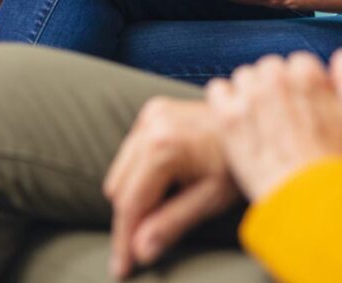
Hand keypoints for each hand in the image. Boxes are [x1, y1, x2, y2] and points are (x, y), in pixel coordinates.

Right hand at [104, 98, 238, 279]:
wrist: (261, 122)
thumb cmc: (241, 162)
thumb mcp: (211, 199)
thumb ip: (171, 224)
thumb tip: (141, 252)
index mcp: (161, 145)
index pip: (130, 202)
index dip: (124, 238)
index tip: (120, 268)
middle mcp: (148, 125)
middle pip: (118, 187)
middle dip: (129, 219)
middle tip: (142, 248)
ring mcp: (148, 116)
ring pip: (119, 171)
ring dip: (132, 196)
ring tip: (160, 213)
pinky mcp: (151, 113)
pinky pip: (130, 154)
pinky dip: (138, 176)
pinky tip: (162, 187)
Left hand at [207, 52, 341, 200]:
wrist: (307, 199)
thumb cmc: (331, 165)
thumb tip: (338, 58)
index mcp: (309, 78)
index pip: (298, 62)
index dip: (300, 84)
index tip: (300, 100)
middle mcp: (277, 82)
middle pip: (268, 67)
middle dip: (274, 86)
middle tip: (280, 113)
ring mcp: (250, 98)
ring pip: (243, 77)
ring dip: (249, 92)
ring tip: (260, 118)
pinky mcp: (227, 116)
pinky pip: (218, 89)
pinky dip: (224, 100)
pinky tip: (236, 118)